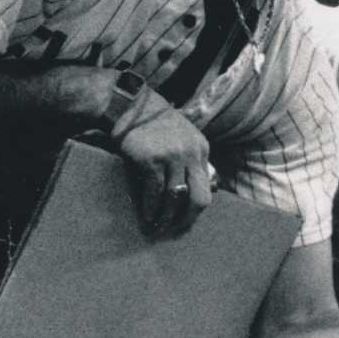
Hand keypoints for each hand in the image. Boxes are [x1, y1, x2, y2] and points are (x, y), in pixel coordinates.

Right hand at [113, 98, 212, 235]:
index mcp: (201, 150)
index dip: (195, 211)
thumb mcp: (184, 138)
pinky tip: (146, 216)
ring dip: (165, 217)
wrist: (132, 106)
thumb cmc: (155, 125)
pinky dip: (150, 208)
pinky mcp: (152, 160)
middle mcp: (191, 154)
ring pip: (174, 199)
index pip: (206, 189)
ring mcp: (172, 157)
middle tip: (175, 231)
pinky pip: (154, 192)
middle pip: (198, 198)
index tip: (184, 222)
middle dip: (187, 220)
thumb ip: (192, 161)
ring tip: (157, 227)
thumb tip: (196, 190)